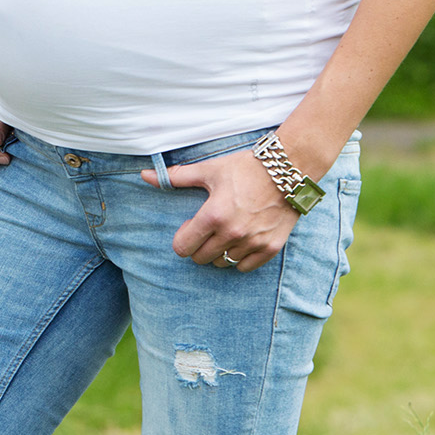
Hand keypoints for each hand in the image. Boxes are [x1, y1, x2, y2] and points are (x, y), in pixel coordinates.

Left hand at [143, 150, 300, 271]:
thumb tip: (145, 176)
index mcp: (213, 216)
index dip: (183, 238)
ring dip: (219, 252)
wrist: (289, 168)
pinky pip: (244, 267)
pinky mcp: (271, 247)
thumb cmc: (246, 167)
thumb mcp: (209, 170)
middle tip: (209, 229)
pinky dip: (240, 258)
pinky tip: (242, 241)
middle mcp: (232, 233)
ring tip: (226, 233)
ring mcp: (252, 242)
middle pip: (199, 259)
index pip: (182, 248)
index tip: (191, 226)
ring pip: (222, 263)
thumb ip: (176, 177)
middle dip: (199, 246)